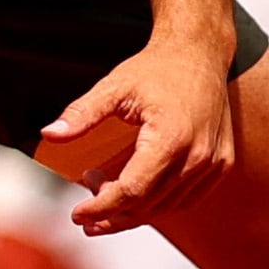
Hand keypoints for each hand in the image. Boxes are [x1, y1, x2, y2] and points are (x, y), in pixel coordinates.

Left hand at [36, 34, 237, 236]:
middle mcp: (198, 155)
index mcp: (172, 138)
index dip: (101, 207)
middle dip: (112, 212)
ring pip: (168, 208)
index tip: (76, 214)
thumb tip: (49, 134)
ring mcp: (213, 163)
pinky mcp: (220, 164)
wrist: (199, 53)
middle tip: (84, 205)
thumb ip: (82, 113)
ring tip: (103, 198)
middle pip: (149, 205)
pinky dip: (158, 205)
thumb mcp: (114, 86)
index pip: (132, 191)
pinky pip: (186, 199)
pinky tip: (134, 199)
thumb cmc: (156, 68)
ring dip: (133, 213)